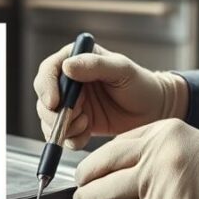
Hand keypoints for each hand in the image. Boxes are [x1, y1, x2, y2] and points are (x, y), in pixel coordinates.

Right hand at [33, 43, 188, 148]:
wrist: (154, 110)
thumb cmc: (140, 84)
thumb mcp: (121, 70)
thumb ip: (95, 66)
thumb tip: (67, 66)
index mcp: (77, 60)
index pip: (49, 70)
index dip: (46, 87)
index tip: (55, 103)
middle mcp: (69, 82)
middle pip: (44, 97)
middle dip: (53, 113)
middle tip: (74, 119)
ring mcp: (72, 103)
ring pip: (49, 118)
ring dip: (63, 127)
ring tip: (86, 125)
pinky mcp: (76, 123)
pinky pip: (61, 135)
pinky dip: (70, 139)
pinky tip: (86, 134)